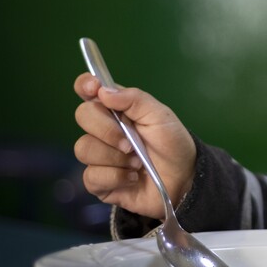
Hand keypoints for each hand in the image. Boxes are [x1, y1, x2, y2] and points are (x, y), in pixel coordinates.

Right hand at [73, 72, 195, 218]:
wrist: (184, 178)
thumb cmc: (172, 143)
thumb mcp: (160, 116)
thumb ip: (135, 100)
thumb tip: (103, 91)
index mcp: (116, 109)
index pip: (88, 89)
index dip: (85, 85)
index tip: (94, 89)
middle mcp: (102, 130)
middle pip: (83, 116)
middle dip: (107, 130)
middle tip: (130, 144)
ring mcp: (98, 156)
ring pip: (84, 149)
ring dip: (114, 157)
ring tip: (137, 164)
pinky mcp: (99, 181)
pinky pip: (91, 177)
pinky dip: (115, 177)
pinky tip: (132, 178)